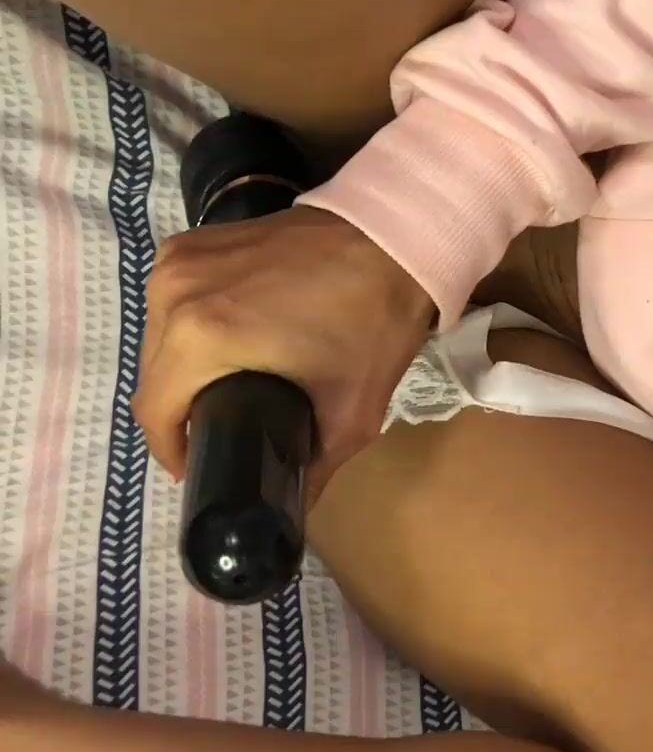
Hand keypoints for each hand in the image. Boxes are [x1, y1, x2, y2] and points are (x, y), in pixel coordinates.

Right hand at [136, 205, 433, 497]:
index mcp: (199, 334)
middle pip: (155, 375)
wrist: (397, 236)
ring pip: (159, 338)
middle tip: (224, 433)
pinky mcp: (193, 242)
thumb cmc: (375, 322)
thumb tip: (291, 514)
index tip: (204, 468)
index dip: (175, 451)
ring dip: (185, 370)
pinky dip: (192, 329)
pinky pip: (174, 302)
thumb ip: (313, 469)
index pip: (156, 412)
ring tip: (226, 393)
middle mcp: (172, 292)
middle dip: (183, 412)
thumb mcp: (351, 412)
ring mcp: (179, 260)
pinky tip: (227, 348)